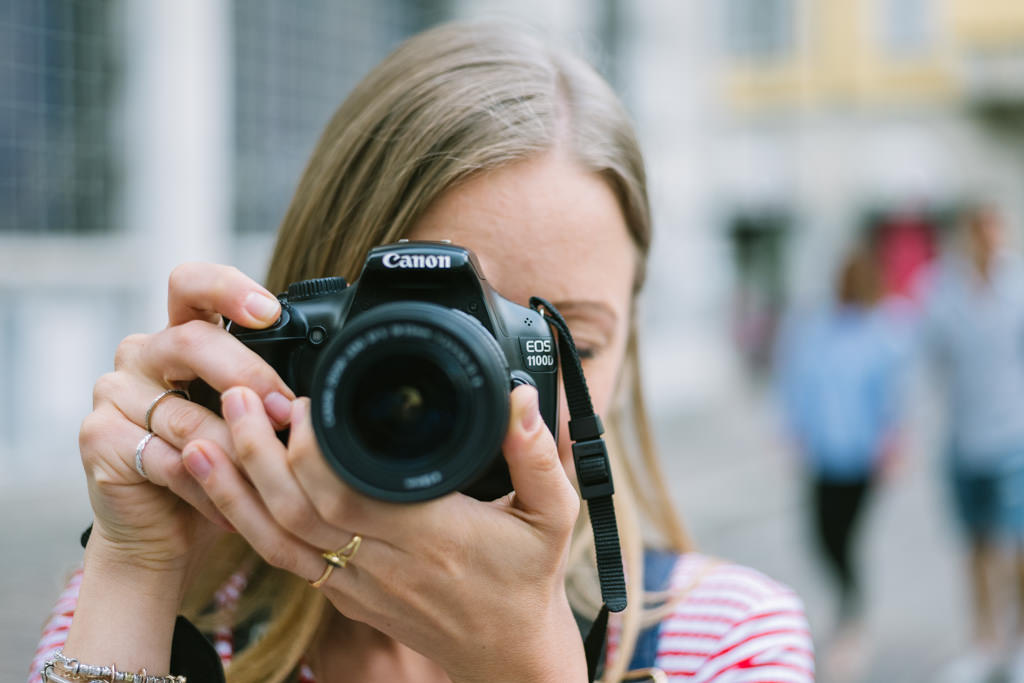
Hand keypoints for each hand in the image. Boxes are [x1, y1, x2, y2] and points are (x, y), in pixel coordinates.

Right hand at [79, 263, 294, 571]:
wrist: (165, 531)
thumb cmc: (218, 468)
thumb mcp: (249, 420)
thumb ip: (268, 392)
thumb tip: (316, 394)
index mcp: (183, 335)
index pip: (193, 285)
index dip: (228, 289)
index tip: (269, 312)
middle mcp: (144, 353)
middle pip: (192, 342)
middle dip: (247, 376)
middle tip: (283, 410)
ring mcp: (115, 392)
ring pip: (184, 413)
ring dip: (235, 448)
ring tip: (268, 475)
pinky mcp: (98, 437)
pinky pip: (164, 457)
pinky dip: (205, 485)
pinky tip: (227, 506)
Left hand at [184, 384, 587, 682]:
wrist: (505, 654)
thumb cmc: (528, 580)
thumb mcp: (554, 516)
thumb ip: (539, 456)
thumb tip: (518, 397)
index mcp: (432, 536)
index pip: (353, 492)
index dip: (312, 449)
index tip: (299, 398)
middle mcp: (384, 563)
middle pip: (299, 509)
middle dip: (257, 452)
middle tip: (237, 396)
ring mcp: (356, 584)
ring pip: (277, 536)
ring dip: (234, 487)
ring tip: (202, 434)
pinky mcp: (343, 593)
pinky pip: (281, 558)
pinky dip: (243, 520)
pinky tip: (218, 486)